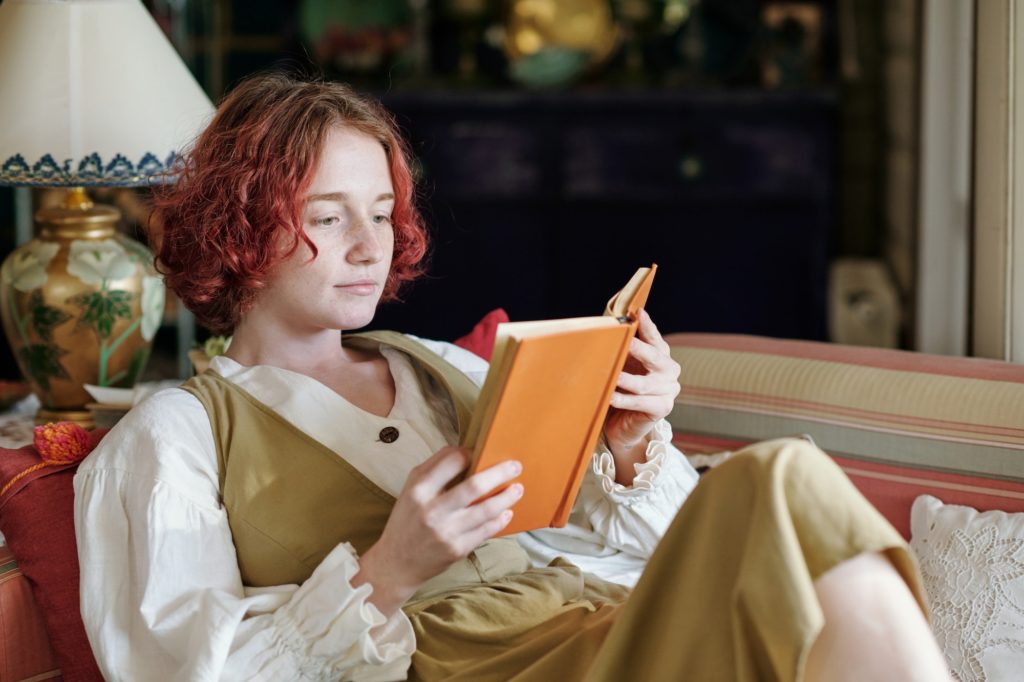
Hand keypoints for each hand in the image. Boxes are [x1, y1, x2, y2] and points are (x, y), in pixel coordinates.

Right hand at [352, 447, 523, 614]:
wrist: (397, 563)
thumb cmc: (407, 520)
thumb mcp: (410, 489)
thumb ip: (434, 468)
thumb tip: (463, 450)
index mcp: (419, 490)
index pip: (452, 461)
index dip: (470, 454)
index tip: (481, 453)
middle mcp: (433, 511)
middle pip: (475, 486)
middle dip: (500, 473)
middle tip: (516, 466)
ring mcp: (447, 532)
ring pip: (486, 510)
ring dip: (506, 497)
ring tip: (518, 488)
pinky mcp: (458, 549)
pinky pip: (487, 531)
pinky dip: (500, 519)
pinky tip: (507, 511)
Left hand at [602, 309, 680, 482]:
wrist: (622, 425)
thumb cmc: (620, 389)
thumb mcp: (622, 365)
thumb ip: (622, 348)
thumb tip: (611, 326)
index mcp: (661, 355)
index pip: (655, 338)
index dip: (647, 326)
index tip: (637, 313)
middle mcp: (669, 371)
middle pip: (656, 358)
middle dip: (641, 350)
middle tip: (627, 343)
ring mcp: (669, 390)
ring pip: (645, 384)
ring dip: (627, 380)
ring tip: (613, 376)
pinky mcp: (662, 408)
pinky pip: (641, 403)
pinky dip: (625, 400)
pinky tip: (611, 398)